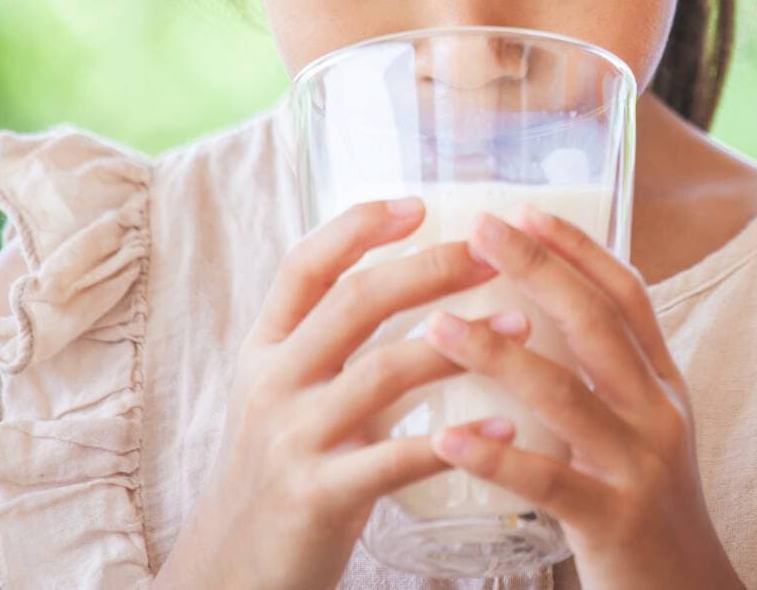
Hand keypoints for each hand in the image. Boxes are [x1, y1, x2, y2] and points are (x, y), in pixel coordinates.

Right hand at [156, 197, 497, 589]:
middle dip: (433, 269)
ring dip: (462, 342)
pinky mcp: (318, 496)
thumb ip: (334, 340)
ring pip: (385, 371)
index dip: (359, 227)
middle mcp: (274, 383)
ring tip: (522, 323)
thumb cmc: (285, 468)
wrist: (234, 569)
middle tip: (494, 254)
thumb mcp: (290, 391)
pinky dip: (457, 439)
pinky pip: (398, 458)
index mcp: (267, 348)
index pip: (305, 266)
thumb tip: (415, 275)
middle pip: (357, 303)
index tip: (421, 203)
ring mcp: (293, 439)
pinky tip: (506, 426)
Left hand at [422, 206, 742, 589]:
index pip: (625, 295)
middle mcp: (658, 412)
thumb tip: (544, 315)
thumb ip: (605, 378)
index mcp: (662, 384)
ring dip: (498, 353)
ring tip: (437, 325)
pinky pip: (549, 481)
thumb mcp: (642, 431)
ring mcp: (641, 465)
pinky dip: (498, 456)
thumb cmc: (648, 511)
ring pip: (568, 394)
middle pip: (597, 322)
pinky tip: (450, 440)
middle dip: (537, 269)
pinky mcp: (614, 521)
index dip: (576, 248)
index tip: (523, 211)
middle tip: (478, 230)